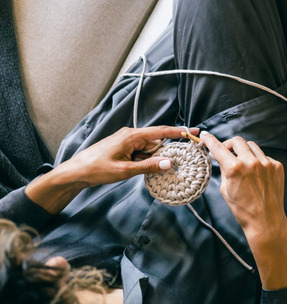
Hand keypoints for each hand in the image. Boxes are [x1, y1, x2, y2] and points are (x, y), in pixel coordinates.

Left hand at [26, 126, 194, 213]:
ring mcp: (126, 142)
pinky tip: (145, 170)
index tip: (193, 131)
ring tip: (157, 169)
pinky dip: (146, 160)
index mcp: (131, 136)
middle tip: (180, 160)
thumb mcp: (124, 170)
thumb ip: (148, 166)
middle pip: (156, 141)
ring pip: (149, 149)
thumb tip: (169, 163)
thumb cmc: (96, 169)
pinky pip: (141, 153)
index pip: (160, 132)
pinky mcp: (123, 149)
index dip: (178, 132)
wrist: (75, 172)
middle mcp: (130, 135)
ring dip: (154, 159)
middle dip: (167, 150)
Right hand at [201, 132, 286, 289]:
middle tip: (226, 152)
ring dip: (244, 151)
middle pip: (237, 141)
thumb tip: (222, 157)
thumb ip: (225, 170)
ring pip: (252, 146)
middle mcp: (251, 162)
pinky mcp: (277, 167)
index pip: (218, 148)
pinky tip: (256, 174)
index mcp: (234, 168)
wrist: (266, 221)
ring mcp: (266, 163)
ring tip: (242, 164)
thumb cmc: (243, 209)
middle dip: (229, 144)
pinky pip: (264, 157)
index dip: (210, 140)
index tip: (205, 135)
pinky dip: (258, 161)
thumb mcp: (225, 189)